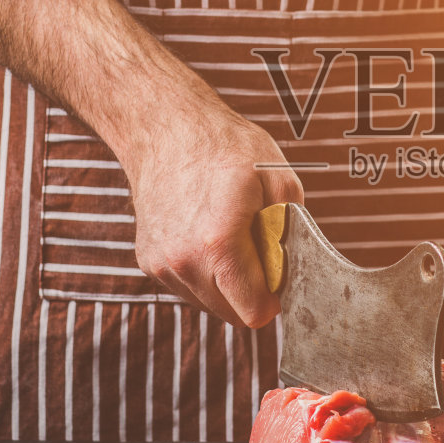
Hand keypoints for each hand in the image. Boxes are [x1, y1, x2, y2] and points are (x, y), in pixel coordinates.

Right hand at [120, 88, 303, 328]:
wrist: (166, 128)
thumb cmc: (224, 147)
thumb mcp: (279, 179)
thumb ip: (293, 232)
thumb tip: (295, 267)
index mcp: (219, 244)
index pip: (254, 312)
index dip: (274, 298)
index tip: (277, 274)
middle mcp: (184, 261)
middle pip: (233, 314)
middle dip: (252, 291)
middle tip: (256, 249)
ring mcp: (163, 264)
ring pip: (209, 303)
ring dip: (226, 284)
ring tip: (229, 238)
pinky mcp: (149, 262)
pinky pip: (188, 288)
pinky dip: (204, 273)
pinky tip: (205, 237)